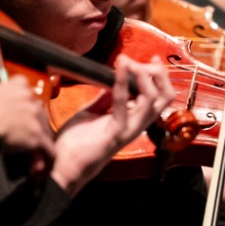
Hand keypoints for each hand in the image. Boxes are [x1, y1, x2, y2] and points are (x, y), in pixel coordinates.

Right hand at [0, 77, 55, 167]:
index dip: (28, 113)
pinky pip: (49, 151)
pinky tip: (39, 170)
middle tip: (26, 145)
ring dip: (38, 148)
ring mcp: (35, 116)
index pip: (30, 98)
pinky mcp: (37, 135)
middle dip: (34, 132)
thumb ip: (1, 102)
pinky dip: (45, 162)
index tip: (22, 123)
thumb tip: (0, 115)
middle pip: (40, 117)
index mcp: (17, 84)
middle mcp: (30, 97)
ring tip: (31, 161)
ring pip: (45, 134)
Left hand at [49, 57, 175, 194]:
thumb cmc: (74, 143)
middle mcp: (135, 125)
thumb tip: (109, 80)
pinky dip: (121, 84)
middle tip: (147, 60)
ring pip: (153, 101)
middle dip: (159, 75)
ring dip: (142, 76)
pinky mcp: (116, 134)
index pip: (157, 96)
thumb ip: (103, 99)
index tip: (146, 59)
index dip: (155, 76)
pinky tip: (118, 70)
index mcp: (131, 119)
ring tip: (127, 61)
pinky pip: (124, 106)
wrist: (60, 166)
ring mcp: (128, 130)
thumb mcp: (90, 113)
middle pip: (164, 98)